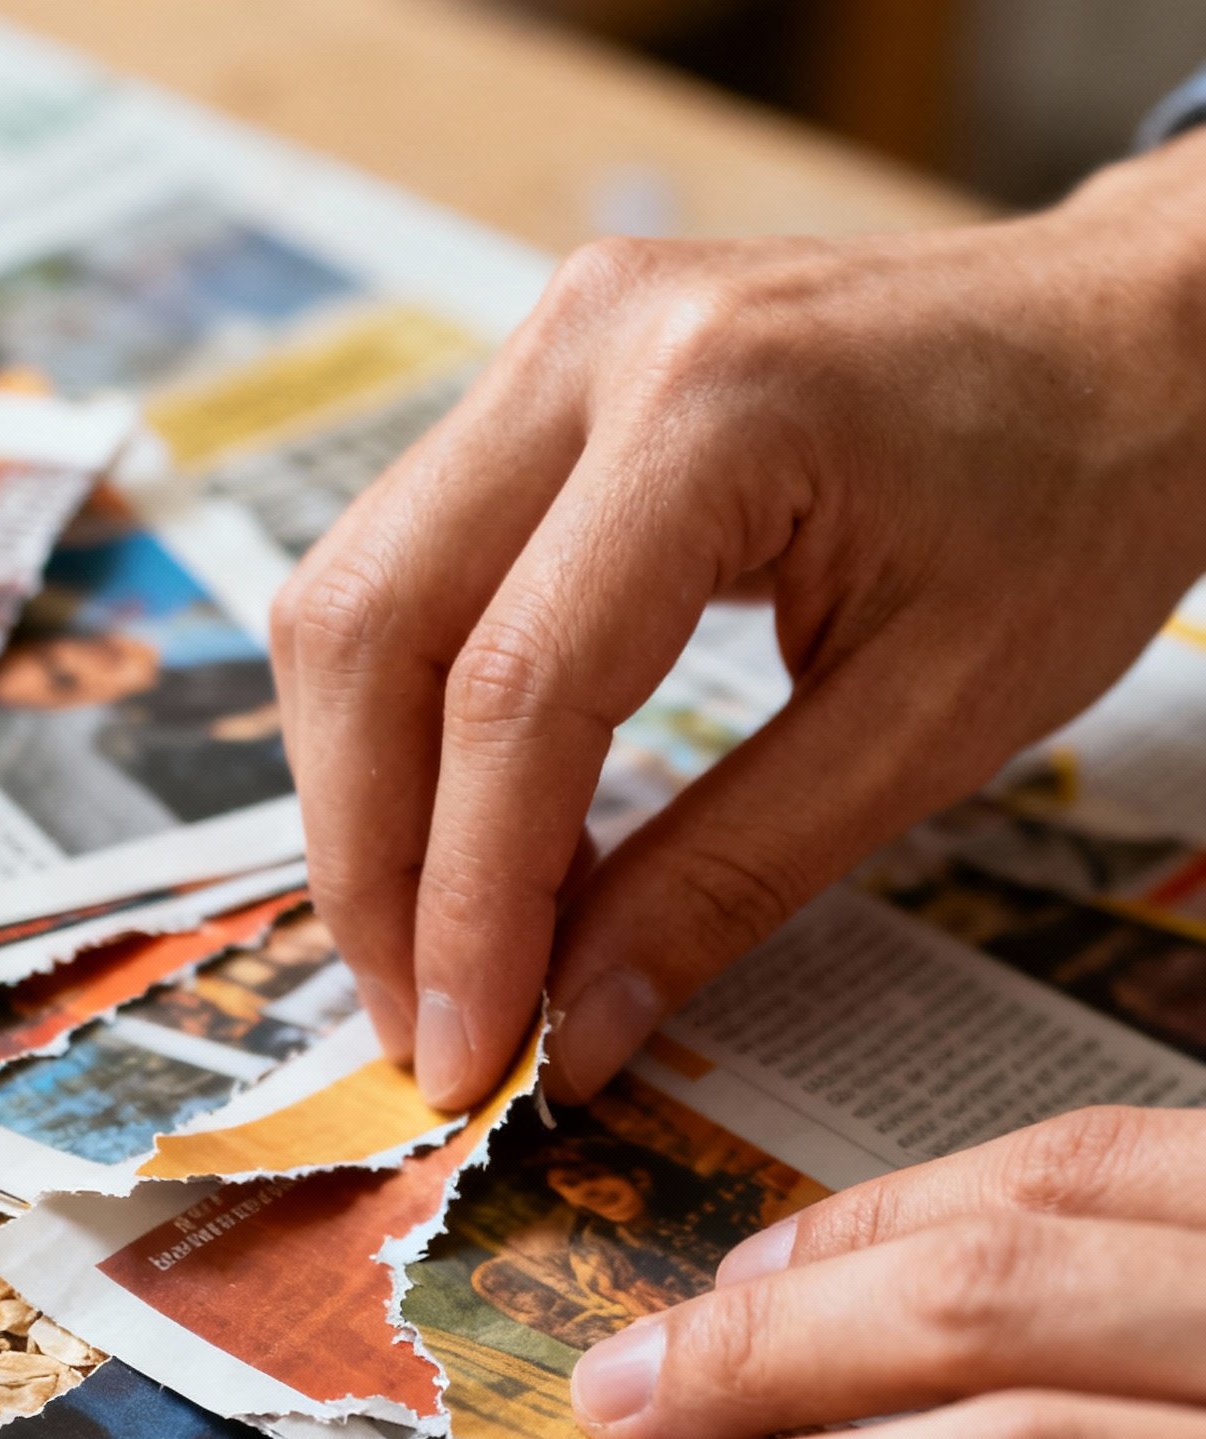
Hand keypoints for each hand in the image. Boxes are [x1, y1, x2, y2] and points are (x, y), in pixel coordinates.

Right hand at [272, 136, 1205, 1112]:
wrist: (1132, 338)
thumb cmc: (1076, 504)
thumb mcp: (926, 726)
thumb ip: (729, 878)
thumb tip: (570, 1029)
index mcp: (714, 407)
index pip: (517, 692)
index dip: (468, 904)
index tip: (466, 1055)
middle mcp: (590, 343)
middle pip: (372, 630)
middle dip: (372, 864)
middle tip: (422, 1026)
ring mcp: (549, 343)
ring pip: (355, 599)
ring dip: (372, 802)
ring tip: (451, 954)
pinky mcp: (541, 382)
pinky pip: (409, 568)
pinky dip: (418, 727)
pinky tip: (490, 842)